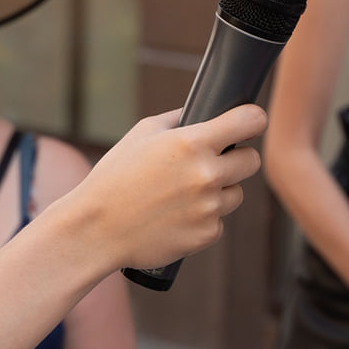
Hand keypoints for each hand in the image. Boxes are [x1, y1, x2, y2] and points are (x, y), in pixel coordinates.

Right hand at [63, 105, 265, 269]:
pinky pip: (218, 221)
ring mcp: (209, 207)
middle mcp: (206, 174)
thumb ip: (178, 120)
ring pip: (236, 193)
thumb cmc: (115, 178)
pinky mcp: (206, 235)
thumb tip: (205, 113)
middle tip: (214, 162)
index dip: (253, 119)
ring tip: (182, 194)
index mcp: (192, 142)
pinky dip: (203, 219)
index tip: (250, 123)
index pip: (250, 121)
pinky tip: (174, 216)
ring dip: (219, 191)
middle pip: (252, 161)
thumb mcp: (141, 135)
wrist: (96, 229)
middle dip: (237, 159)